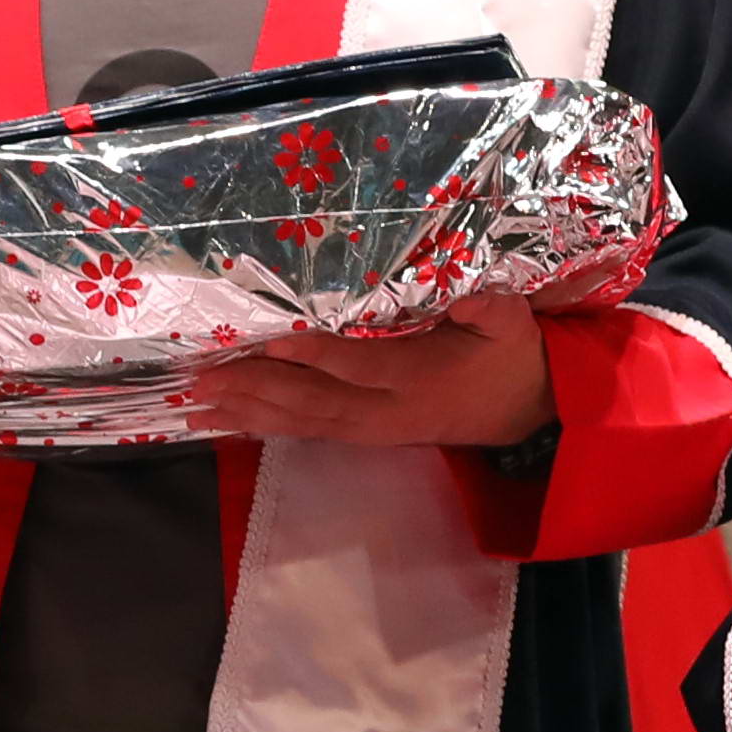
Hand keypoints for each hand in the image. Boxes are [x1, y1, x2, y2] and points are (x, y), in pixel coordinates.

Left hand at [199, 292, 556, 451]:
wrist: (531, 409)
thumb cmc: (514, 355)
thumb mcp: (513, 322)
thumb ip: (488, 307)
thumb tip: (464, 295)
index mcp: (422, 379)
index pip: (360, 366)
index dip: (316, 354)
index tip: (272, 339)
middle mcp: (389, 412)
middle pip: (315, 400)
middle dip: (258, 388)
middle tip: (205, 378)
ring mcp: (376, 428)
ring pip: (305, 421)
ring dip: (251, 411)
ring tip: (200, 402)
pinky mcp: (368, 435)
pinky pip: (311, 431)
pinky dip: (269, 424)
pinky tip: (233, 417)